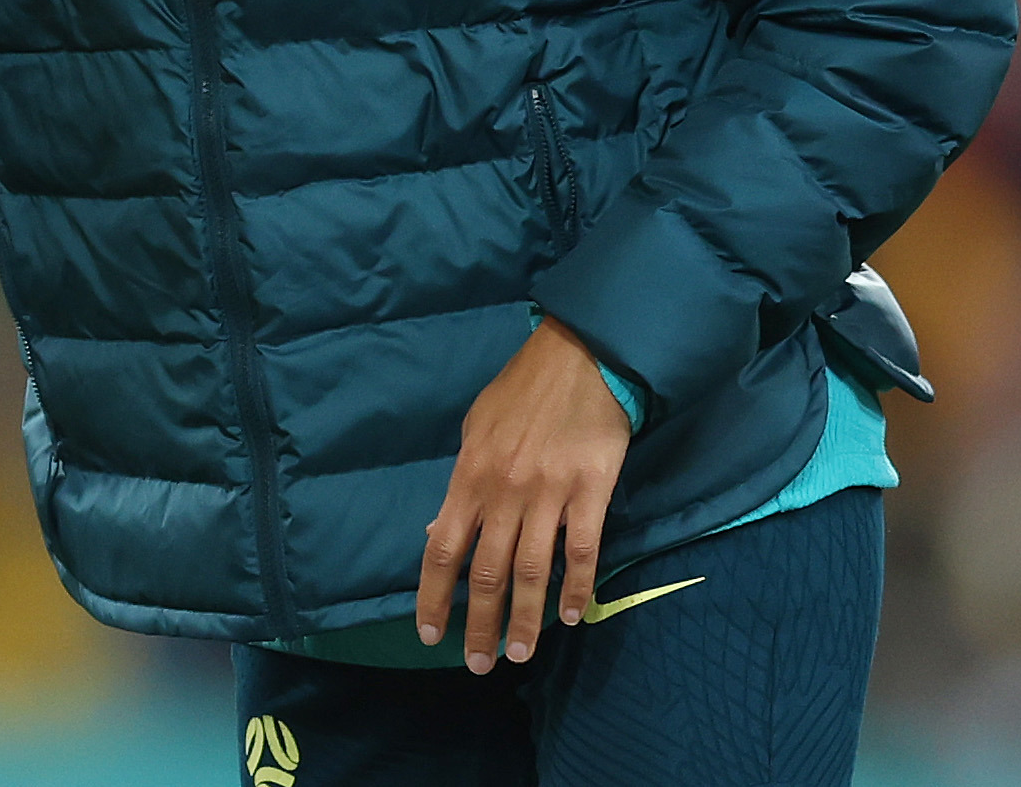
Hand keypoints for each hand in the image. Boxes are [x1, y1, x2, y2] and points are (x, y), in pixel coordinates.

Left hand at [415, 316, 630, 673]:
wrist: (580, 357)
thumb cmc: (521, 392)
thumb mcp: (476, 430)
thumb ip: (462, 483)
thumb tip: (443, 531)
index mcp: (470, 476)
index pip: (444, 548)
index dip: (434, 596)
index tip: (430, 633)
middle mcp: (504, 491)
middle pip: (487, 572)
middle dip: (480, 624)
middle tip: (479, 664)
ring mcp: (548, 494)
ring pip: (532, 572)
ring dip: (525, 620)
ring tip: (520, 654)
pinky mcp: (590, 492)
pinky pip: (581, 552)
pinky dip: (574, 589)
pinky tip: (569, 616)